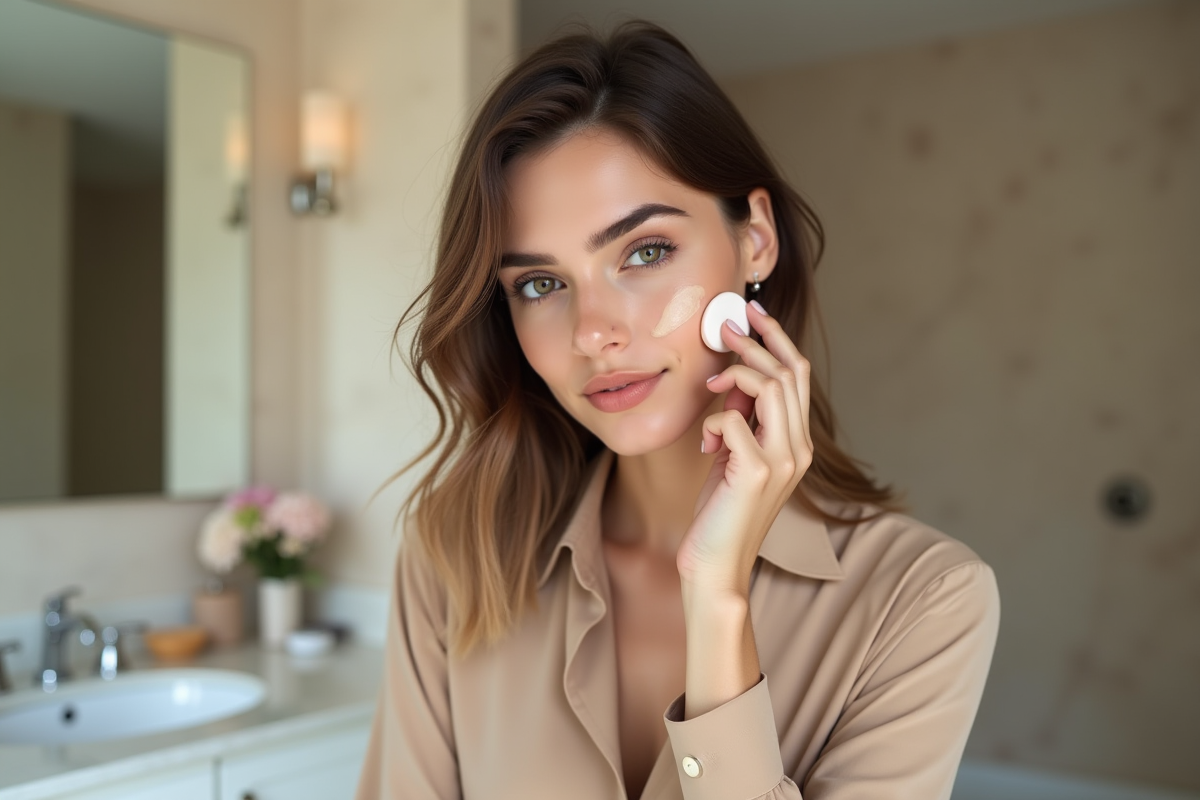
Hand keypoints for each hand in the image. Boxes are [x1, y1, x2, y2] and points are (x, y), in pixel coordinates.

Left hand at [677, 300, 813, 596]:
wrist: (717, 568)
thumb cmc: (721, 515)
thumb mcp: (733, 459)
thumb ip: (742, 423)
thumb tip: (732, 384)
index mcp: (798, 443)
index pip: (798, 376)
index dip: (776, 340)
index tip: (751, 315)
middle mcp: (799, 449)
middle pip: (788, 372)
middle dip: (754, 342)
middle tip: (723, 327)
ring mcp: (782, 460)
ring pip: (768, 387)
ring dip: (734, 373)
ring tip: (710, 384)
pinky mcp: (756, 472)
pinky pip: (732, 420)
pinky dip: (712, 423)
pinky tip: (704, 447)